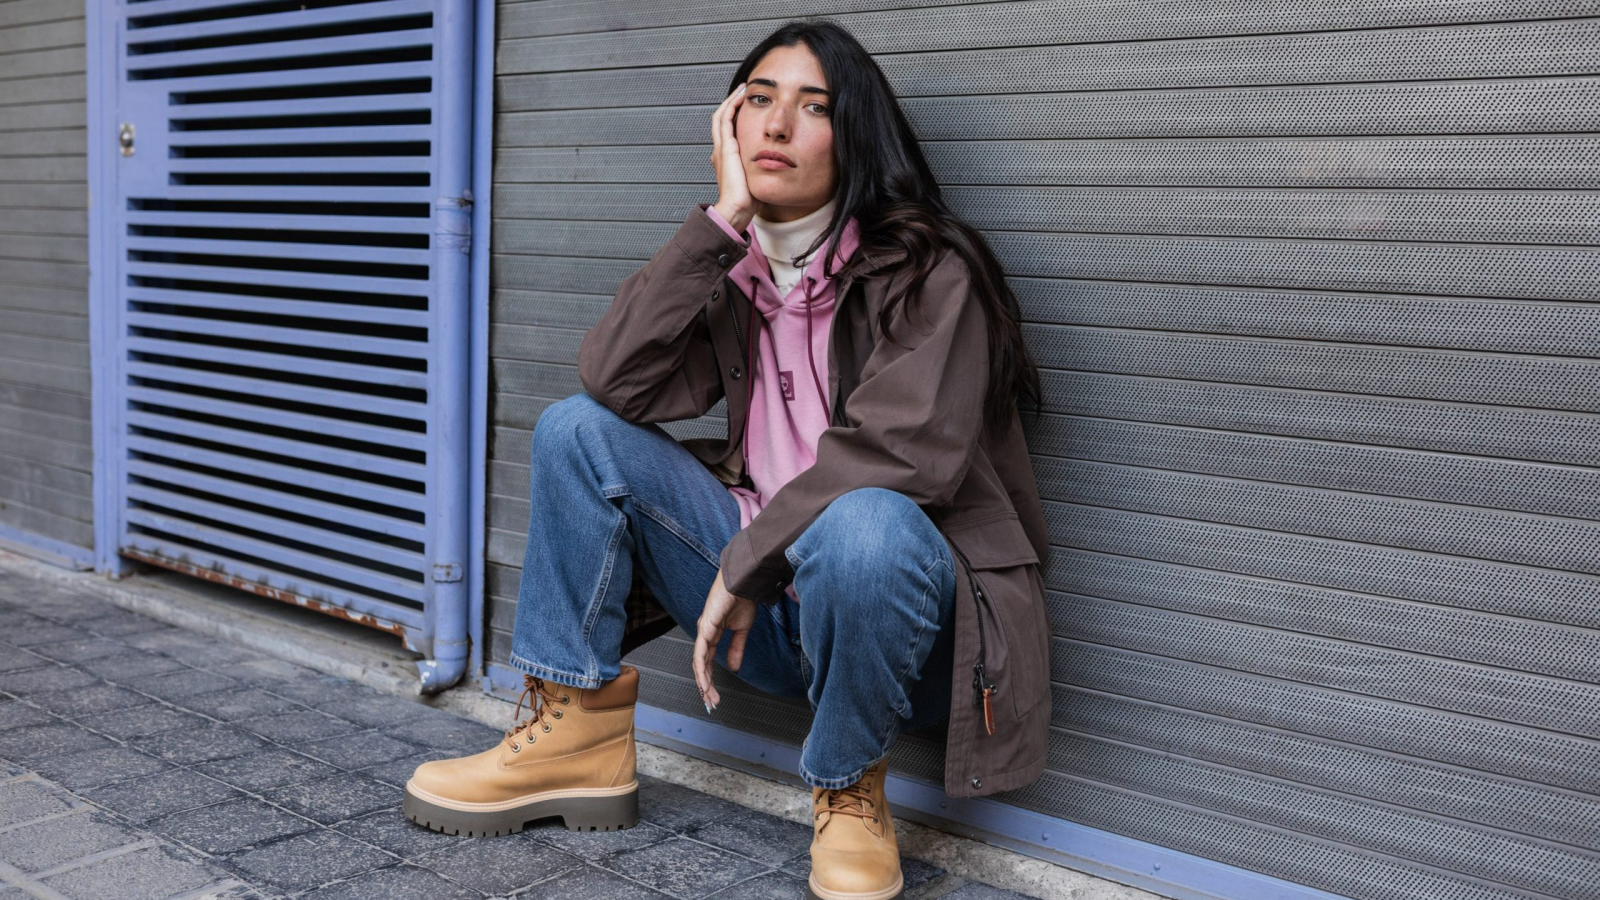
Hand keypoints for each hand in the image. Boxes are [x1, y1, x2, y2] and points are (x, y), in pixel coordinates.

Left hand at [692, 569, 758, 711]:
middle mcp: (704, 634)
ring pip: (699, 663)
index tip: (715, 695)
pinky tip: (705, 681)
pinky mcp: (705, 628)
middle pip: (701, 666)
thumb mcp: (741, 630)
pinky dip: (702, 669)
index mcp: (712, 634)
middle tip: (711, 703)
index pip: (708, 662)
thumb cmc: (742, 599)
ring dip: (704, 682)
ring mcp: (703, 631)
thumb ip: (736, 649)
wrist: (744, 583)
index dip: (711, 679)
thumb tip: (734, 668)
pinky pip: (701, 653)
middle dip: (706, 686)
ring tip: (709, 697)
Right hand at [710, 83, 757, 232]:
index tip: (748, 104)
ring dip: (732, 100)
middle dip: (732, 102)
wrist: (736, 209)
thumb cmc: (748, 200)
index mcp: (726, 158)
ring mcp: (721, 148)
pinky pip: (725, 120)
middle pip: (722, 119)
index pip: (728, 130)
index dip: (736, 115)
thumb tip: (778, 167)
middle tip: (744, 90)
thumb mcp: (757, 180)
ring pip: (721, 115)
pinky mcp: (725, 148)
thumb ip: (762, 170)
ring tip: (743, 88)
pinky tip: (741, 97)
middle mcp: (721, 151)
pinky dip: (732, 106)